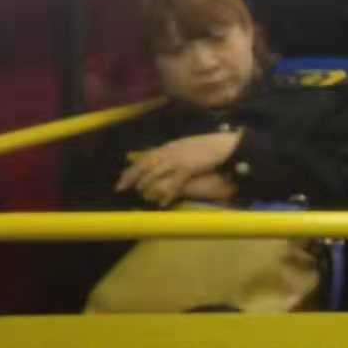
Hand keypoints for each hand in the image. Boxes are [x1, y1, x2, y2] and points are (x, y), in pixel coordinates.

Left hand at [117, 132, 242, 206]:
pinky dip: (167, 194)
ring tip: (140, 195)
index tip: (122, 178)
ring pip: (154, 173)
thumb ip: (177, 152)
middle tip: (120, 188)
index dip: (132, 168)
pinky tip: (162, 203)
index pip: (145, 156)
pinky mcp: (187, 167)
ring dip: (145, 185)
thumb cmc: (212, 146)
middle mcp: (170, 151)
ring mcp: (178, 159)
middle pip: (144, 164)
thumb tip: (166, 160)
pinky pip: (173, 183)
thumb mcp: (190, 146)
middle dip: (130, 177)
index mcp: (170, 146)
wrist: (228, 145)